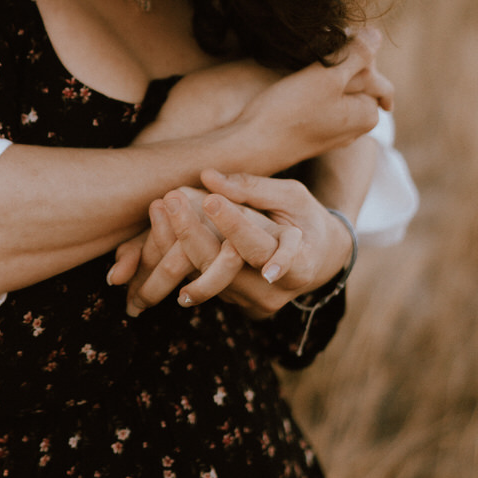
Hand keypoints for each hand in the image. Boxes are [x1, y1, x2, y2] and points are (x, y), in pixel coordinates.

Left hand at [116, 171, 356, 318]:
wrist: (318, 258)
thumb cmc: (306, 218)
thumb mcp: (291, 197)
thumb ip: (253, 188)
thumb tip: (208, 176)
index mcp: (301, 265)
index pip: (261, 248)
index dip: (235, 225)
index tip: (210, 199)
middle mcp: (273, 292)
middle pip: (224, 266)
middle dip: (194, 232)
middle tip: (171, 198)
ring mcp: (250, 301)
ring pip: (204, 276)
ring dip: (176, 243)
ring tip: (158, 207)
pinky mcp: (232, 300)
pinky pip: (199, 278)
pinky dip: (175, 253)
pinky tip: (158, 225)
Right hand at [235, 29, 392, 172]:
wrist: (253, 146)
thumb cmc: (290, 111)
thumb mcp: (327, 76)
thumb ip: (357, 54)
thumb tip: (377, 34)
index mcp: (368, 114)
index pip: (370, 67)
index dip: (347, 48)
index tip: (325, 40)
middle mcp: (356, 127)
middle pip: (355, 80)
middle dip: (337, 62)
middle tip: (312, 53)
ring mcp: (335, 132)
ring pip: (336, 90)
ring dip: (322, 75)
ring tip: (299, 71)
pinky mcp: (314, 134)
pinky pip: (321, 104)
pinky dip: (312, 92)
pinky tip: (292, 90)